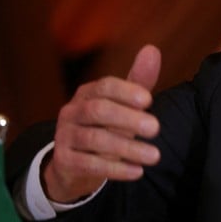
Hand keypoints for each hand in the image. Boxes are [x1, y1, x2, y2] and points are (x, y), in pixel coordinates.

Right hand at [42, 45, 162, 201]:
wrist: (74, 163)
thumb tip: (152, 49)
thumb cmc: (106, 127)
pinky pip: (88, 164)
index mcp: (88, 93)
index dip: (126, 91)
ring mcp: (65, 136)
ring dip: (127, 148)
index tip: (148, 100)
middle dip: (128, 119)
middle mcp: (72, 111)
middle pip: (98, 110)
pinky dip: (114, 169)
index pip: (105, 86)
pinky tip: (137, 172)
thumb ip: (139, 82)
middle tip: (156, 128)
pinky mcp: (64, 161)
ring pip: (94, 139)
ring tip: (155, 156)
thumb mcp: (123, 105)